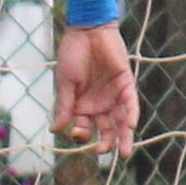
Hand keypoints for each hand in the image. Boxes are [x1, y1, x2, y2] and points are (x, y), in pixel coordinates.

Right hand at [53, 19, 139, 159]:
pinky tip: (130, 127)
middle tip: (102, 151)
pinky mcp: (126, 85)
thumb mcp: (65, 83)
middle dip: (105, 143)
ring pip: (120, 123)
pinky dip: (131, 116)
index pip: (83, 128)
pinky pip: (131, 104)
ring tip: (123, 153)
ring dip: (122, 137)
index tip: (76, 133)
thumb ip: (64, 107)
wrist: (88, 31)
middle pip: (105, 130)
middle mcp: (98, 105)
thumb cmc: (72, 54)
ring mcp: (113, 97)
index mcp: (81, 106)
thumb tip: (54, 130)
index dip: (80, 134)